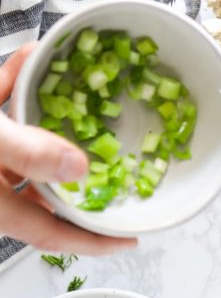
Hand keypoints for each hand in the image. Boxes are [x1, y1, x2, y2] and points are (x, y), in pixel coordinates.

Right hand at [0, 45, 136, 253]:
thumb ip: (28, 152)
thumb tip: (79, 167)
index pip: (53, 234)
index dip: (94, 241)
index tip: (130, 239)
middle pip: (45, 185)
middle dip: (80, 165)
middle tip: (116, 155)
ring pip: (25, 138)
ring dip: (51, 112)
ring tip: (83, 93)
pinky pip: (1, 103)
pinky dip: (15, 82)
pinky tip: (32, 56)